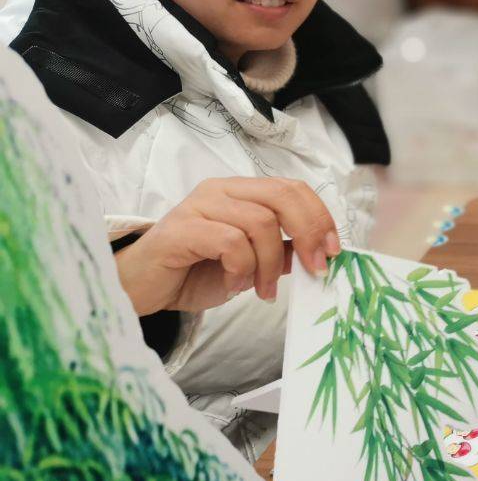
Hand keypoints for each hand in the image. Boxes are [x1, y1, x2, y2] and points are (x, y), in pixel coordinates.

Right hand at [113, 178, 340, 315]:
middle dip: (308, 234)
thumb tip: (319, 252)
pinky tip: (234, 286)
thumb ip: (281, 252)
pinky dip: (241, 269)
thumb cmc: (195, 271)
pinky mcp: (180, 229)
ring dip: (270, 264)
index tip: (333, 252)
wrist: (142, 288)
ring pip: (260, 223)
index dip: (320, 218)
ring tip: (262, 290)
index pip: (293, 189)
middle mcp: (222, 191)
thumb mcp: (251, 263)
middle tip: (314, 269)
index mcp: (242, 192)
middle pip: (282, 197)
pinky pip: (230, 242)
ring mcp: (199, 205)